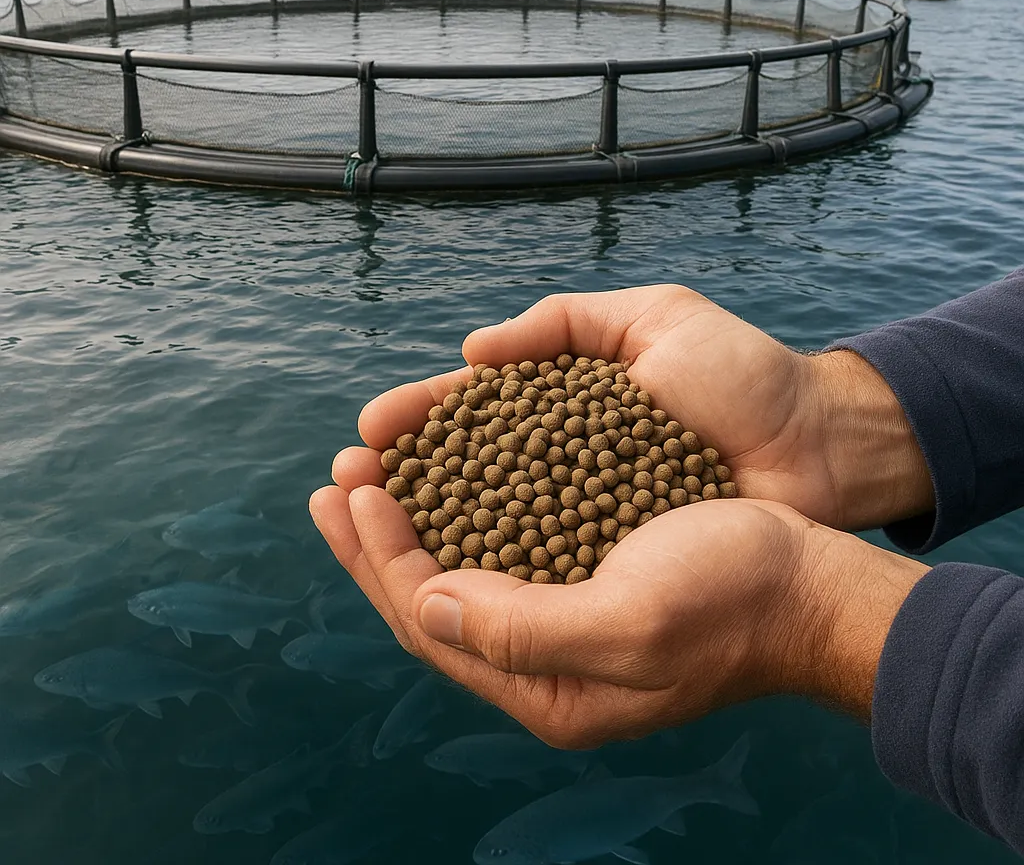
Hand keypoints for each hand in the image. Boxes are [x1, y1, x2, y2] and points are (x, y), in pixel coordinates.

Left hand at [309, 487, 927, 745]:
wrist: (807, 584)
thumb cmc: (732, 600)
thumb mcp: (631, 622)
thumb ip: (523, 630)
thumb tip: (427, 602)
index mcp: (546, 688)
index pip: (432, 622)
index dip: (383, 556)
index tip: (355, 487)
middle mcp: (543, 663)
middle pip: (431, 602)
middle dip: (375, 542)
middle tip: (336, 478)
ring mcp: (562, 623)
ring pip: (459, 574)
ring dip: (410, 524)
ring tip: (369, 475)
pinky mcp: (582, 582)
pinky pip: (499, 551)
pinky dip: (460, 514)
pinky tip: (445, 479)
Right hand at [333, 285, 931, 532]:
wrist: (821, 442)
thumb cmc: (744, 375)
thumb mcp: (653, 319)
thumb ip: (563, 323)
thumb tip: (472, 350)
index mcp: (564, 409)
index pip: (472, 417)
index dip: (418, 421)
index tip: (369, 430)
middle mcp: (562, 469)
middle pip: (462, 478)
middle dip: (400, 480)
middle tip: (343, 481)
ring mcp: (585, 521)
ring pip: (484, 531)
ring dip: (420, 530)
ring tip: (363, 522)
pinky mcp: (612, 565)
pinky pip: (536, 573)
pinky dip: (485, 573)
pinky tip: (434, 574)